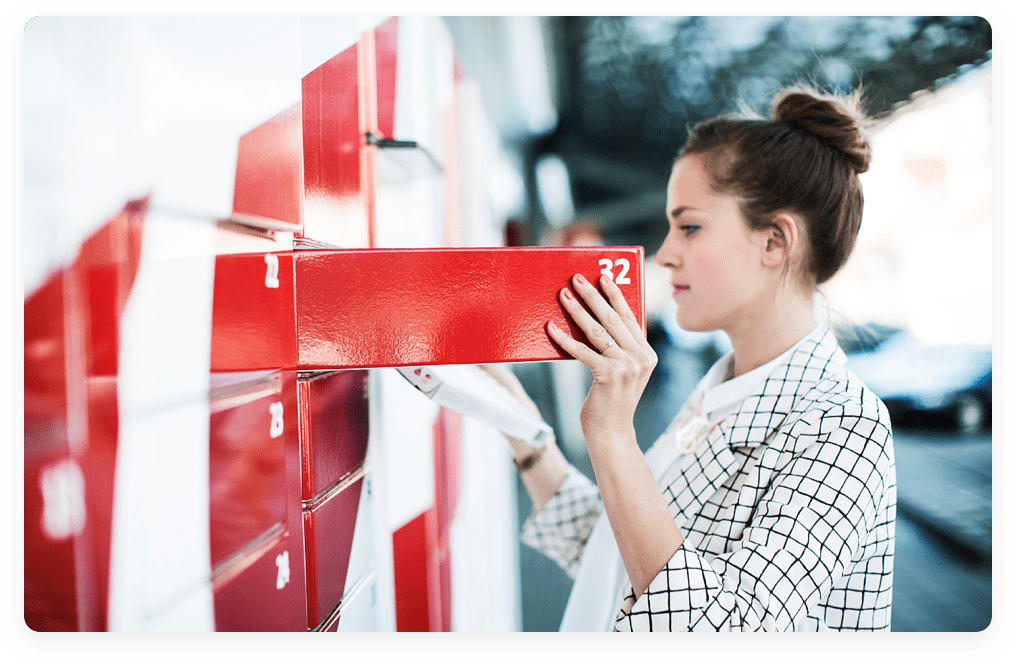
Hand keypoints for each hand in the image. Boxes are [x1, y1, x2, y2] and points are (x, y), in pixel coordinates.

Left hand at [547, 272, 656, 439]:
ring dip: (577, 310)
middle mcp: (640, 357)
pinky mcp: (608, 376)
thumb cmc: (611, 402)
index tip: (603, 278)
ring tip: (564, 295)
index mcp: (646, 354)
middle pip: (612, 319)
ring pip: (597, 331)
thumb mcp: (623, 373)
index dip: (616, 295)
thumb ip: (619, 351)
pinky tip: (551, 328)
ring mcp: (626, 367)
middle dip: (593, 295)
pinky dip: (564, 338)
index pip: (630, 317)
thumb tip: (596, 323)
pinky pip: (582, 351)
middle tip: (577, 279)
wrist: (612, 433)